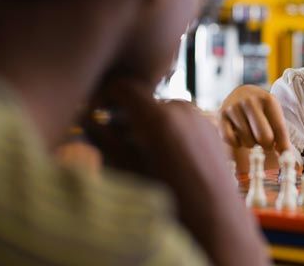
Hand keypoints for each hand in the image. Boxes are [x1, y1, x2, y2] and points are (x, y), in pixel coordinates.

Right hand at [84, 79, 268, 265]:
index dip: (107, 95)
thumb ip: (105, 141)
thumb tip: (87, 120)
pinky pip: (184, 120)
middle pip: (145, 100)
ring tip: (144, 153)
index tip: (98, 111)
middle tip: (116, 138)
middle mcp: (182, 108)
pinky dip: (171, 130)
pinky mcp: (211, 125)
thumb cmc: (168, 198)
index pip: (124, 86)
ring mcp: (200, 115)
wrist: (216, 217)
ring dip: (150, 124)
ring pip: (164, 110)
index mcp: (159, 116)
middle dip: (128, 115)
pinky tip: (168, 157)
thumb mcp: (128, 170)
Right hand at [219, 84, 291, 153]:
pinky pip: (230, 140)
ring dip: (251, 143)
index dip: (283, 145)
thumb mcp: (274, 113)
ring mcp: (233, 108)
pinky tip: (239, 136)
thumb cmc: (261, 108)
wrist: (241, 93)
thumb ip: (280, 133)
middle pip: (264, 138)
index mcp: (267, 99)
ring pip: (248, 142)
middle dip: (267, 145)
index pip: (279, 129)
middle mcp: (250, 101)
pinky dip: (236, 143)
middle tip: (265, 142)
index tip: (285, 156)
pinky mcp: (220, 116)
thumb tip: (286, 155)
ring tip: (251, 133)